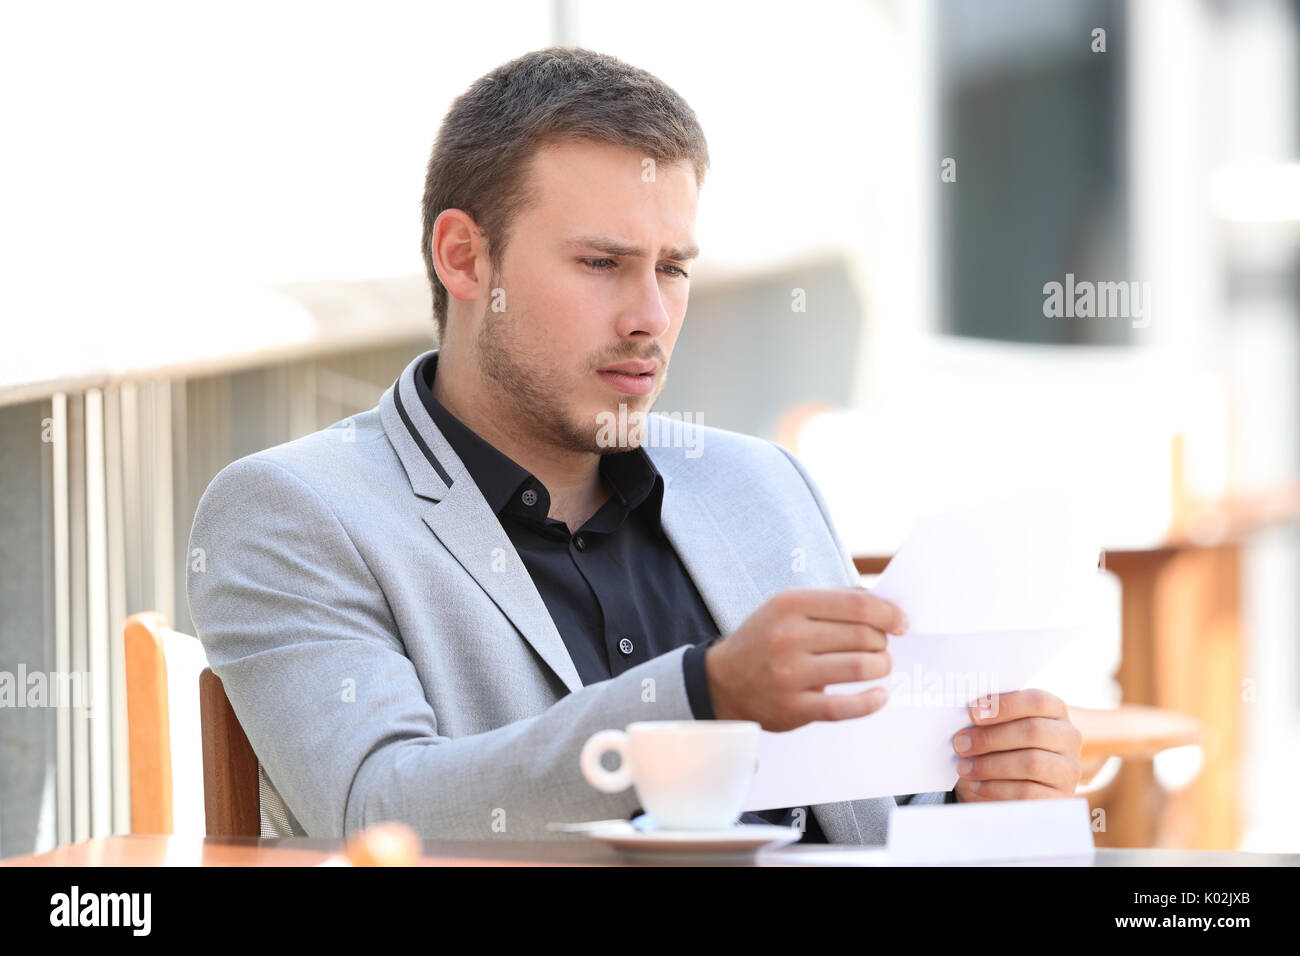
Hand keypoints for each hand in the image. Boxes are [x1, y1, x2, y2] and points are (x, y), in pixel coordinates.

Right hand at [705, 587, 906, 731]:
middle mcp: (788, 637)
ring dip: (881, 667)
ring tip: (880, 666)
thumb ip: (832, 601)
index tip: (902, 622)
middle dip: (883, 642)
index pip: (856, 605)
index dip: (888, 613)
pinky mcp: (794, 708)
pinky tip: (880, 696)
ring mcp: (790, 674)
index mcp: (789, 604)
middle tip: (883, 646)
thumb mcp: (788, 606)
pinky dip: (871, 702)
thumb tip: (884, 602)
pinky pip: (845, 707)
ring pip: (860, 668)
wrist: (723, 682)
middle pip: (863, 636)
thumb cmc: (765, 639)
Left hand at [951, 689, 1081, 801]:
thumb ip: (988, 717)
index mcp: (1054, 710)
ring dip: (990, 765)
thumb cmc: (998, 747)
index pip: (1036, 701)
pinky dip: (997, 788)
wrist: (1007, 787)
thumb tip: (967, 713)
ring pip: (1031, 763)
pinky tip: (977, 785)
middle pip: (1033, 731)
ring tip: (964, 767)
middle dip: (990, 737)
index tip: (972, 712)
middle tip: (960, 744)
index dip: (1004, 705)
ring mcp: (1068, 769)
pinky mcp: (1060, 798)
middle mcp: (1068, 737)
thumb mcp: (995, 727)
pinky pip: (1028, 792)